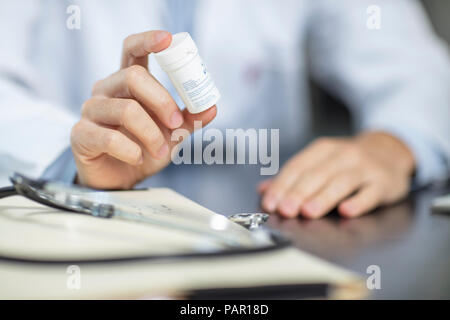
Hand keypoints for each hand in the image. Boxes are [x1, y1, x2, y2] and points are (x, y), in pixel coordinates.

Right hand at [71, 30, 216, 188]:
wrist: (120, 179)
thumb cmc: (143, 148)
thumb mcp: (172, 133)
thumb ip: (189, 119)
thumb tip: (211, 107)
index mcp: (127, 83)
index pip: (132, 50)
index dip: (148, 41)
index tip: (167, 39)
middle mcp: (107, 90)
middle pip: (133, 77)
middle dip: (162, 101)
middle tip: (176, 123)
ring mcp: (91, 110)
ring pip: (126, 110)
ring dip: (152, 134)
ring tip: (161, 151)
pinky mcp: (81, 134)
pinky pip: (109, 138)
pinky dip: (132, 151)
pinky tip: (138, 158)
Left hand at [258, 132, 414, 218]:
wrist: (390, 151)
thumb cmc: (348, 161)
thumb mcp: (320, 161)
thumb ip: (293, 176)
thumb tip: (263, 190)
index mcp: (323, 150)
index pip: (298, 167)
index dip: (282, 185)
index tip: (270, 203)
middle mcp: (343, 155)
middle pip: (317, 174)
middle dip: (299, 193)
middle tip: (286, 210)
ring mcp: (365, 168)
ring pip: (341, 182)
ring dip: (323, 198)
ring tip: (308, 212)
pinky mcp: (384, 183)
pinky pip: (370, 193)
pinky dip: (358, 202)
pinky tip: (346, 211)